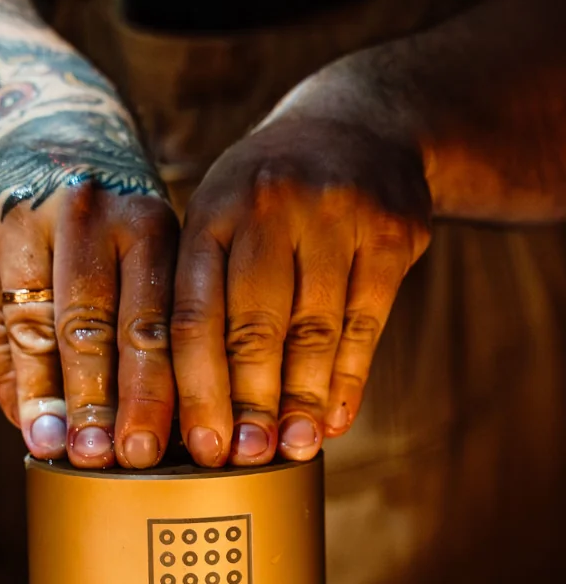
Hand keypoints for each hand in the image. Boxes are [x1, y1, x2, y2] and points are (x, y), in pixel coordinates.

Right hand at [0, 107, 177, 467]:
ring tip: (53, 448)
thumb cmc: (111, 216)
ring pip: (32, 324)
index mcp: (147, 221)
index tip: (146, 452)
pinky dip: (6, 373)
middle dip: (96, 403)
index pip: (152, 322)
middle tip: (99, 460)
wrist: (38, 123)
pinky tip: (22, 414)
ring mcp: (19, 214)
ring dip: (44, 395)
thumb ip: (151, 318)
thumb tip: (156, 425)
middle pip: (90, 327)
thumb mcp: (148, 244)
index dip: (149, 394)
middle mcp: (85, 211)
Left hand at [172, 101, 431, 466]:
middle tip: (245, 460)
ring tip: (291, 450)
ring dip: (301, 401)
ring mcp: (335, 214)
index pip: (193, 314)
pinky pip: (367, 322)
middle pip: (252, 327)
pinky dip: (348, 379)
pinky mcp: (391, 231)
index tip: (202, 445)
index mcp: (211, 211)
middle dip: (248, 404)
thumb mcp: (222, 221)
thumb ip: (204, 299)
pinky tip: (333, 419)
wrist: (360, 124)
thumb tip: (193, 413)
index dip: (196, 389)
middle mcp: (268, 205)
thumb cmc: (270, 201)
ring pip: (313, 330)